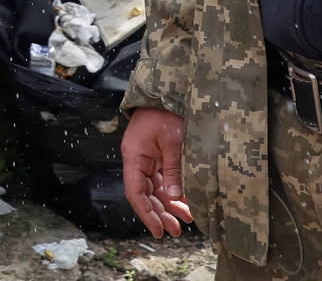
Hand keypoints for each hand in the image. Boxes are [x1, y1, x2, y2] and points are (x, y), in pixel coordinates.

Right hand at [121, 108, 192, 237]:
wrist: (167, 90)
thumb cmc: (168, 112)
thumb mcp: (174, 141)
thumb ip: (174, 170)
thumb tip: (175, 197)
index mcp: (134, 156)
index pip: (135, 192)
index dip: (146, 214)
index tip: (158, 231)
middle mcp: (138, 159)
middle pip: (146, 193)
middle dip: (160, 213)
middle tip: (176, 230)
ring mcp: (148, 156)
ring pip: (156, 188)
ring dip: (169, 204)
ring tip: (186, 219)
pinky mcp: (158, 154)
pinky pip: (164, 178)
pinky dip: (174, 191)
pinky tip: (187, 202)